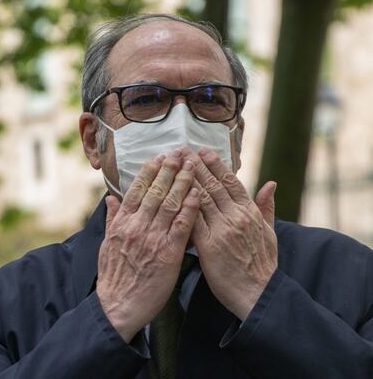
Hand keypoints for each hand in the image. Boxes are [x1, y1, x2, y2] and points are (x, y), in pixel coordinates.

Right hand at [96, 149, 199, 342]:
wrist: (118, 307)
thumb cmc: (114, 276)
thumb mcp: (106, 244)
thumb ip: (111, 219)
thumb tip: (110, 198)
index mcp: (122, 222)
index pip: (137, 190)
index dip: (150, 172)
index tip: (159, 157)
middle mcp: (137, 226)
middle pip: (156, 191)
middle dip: (169, 170)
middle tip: (180, 152)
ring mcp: (153, 238)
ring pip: (170, 203)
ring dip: (182, 182)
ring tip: (192, 165)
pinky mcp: (168, 253)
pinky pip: (181, 226)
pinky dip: (189, 208)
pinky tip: (198, 194)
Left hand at [182, 147, 277, 320]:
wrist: (258, 293)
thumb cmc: (263, 263)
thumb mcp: (271, 232)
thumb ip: (267, 206)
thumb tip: (271, 183)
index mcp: (249, 211)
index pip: (230, 181)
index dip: (216, 164)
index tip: (203, 151)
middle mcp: (235, 216)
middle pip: (212, 185)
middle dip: (195, 165)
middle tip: (182, 150)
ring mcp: (222, 229)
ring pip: (201, 198)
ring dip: (185, 179)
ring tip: (174, 164)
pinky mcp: (209, 245)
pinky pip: (192, 220)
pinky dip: (182, 205)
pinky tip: (171, 194)